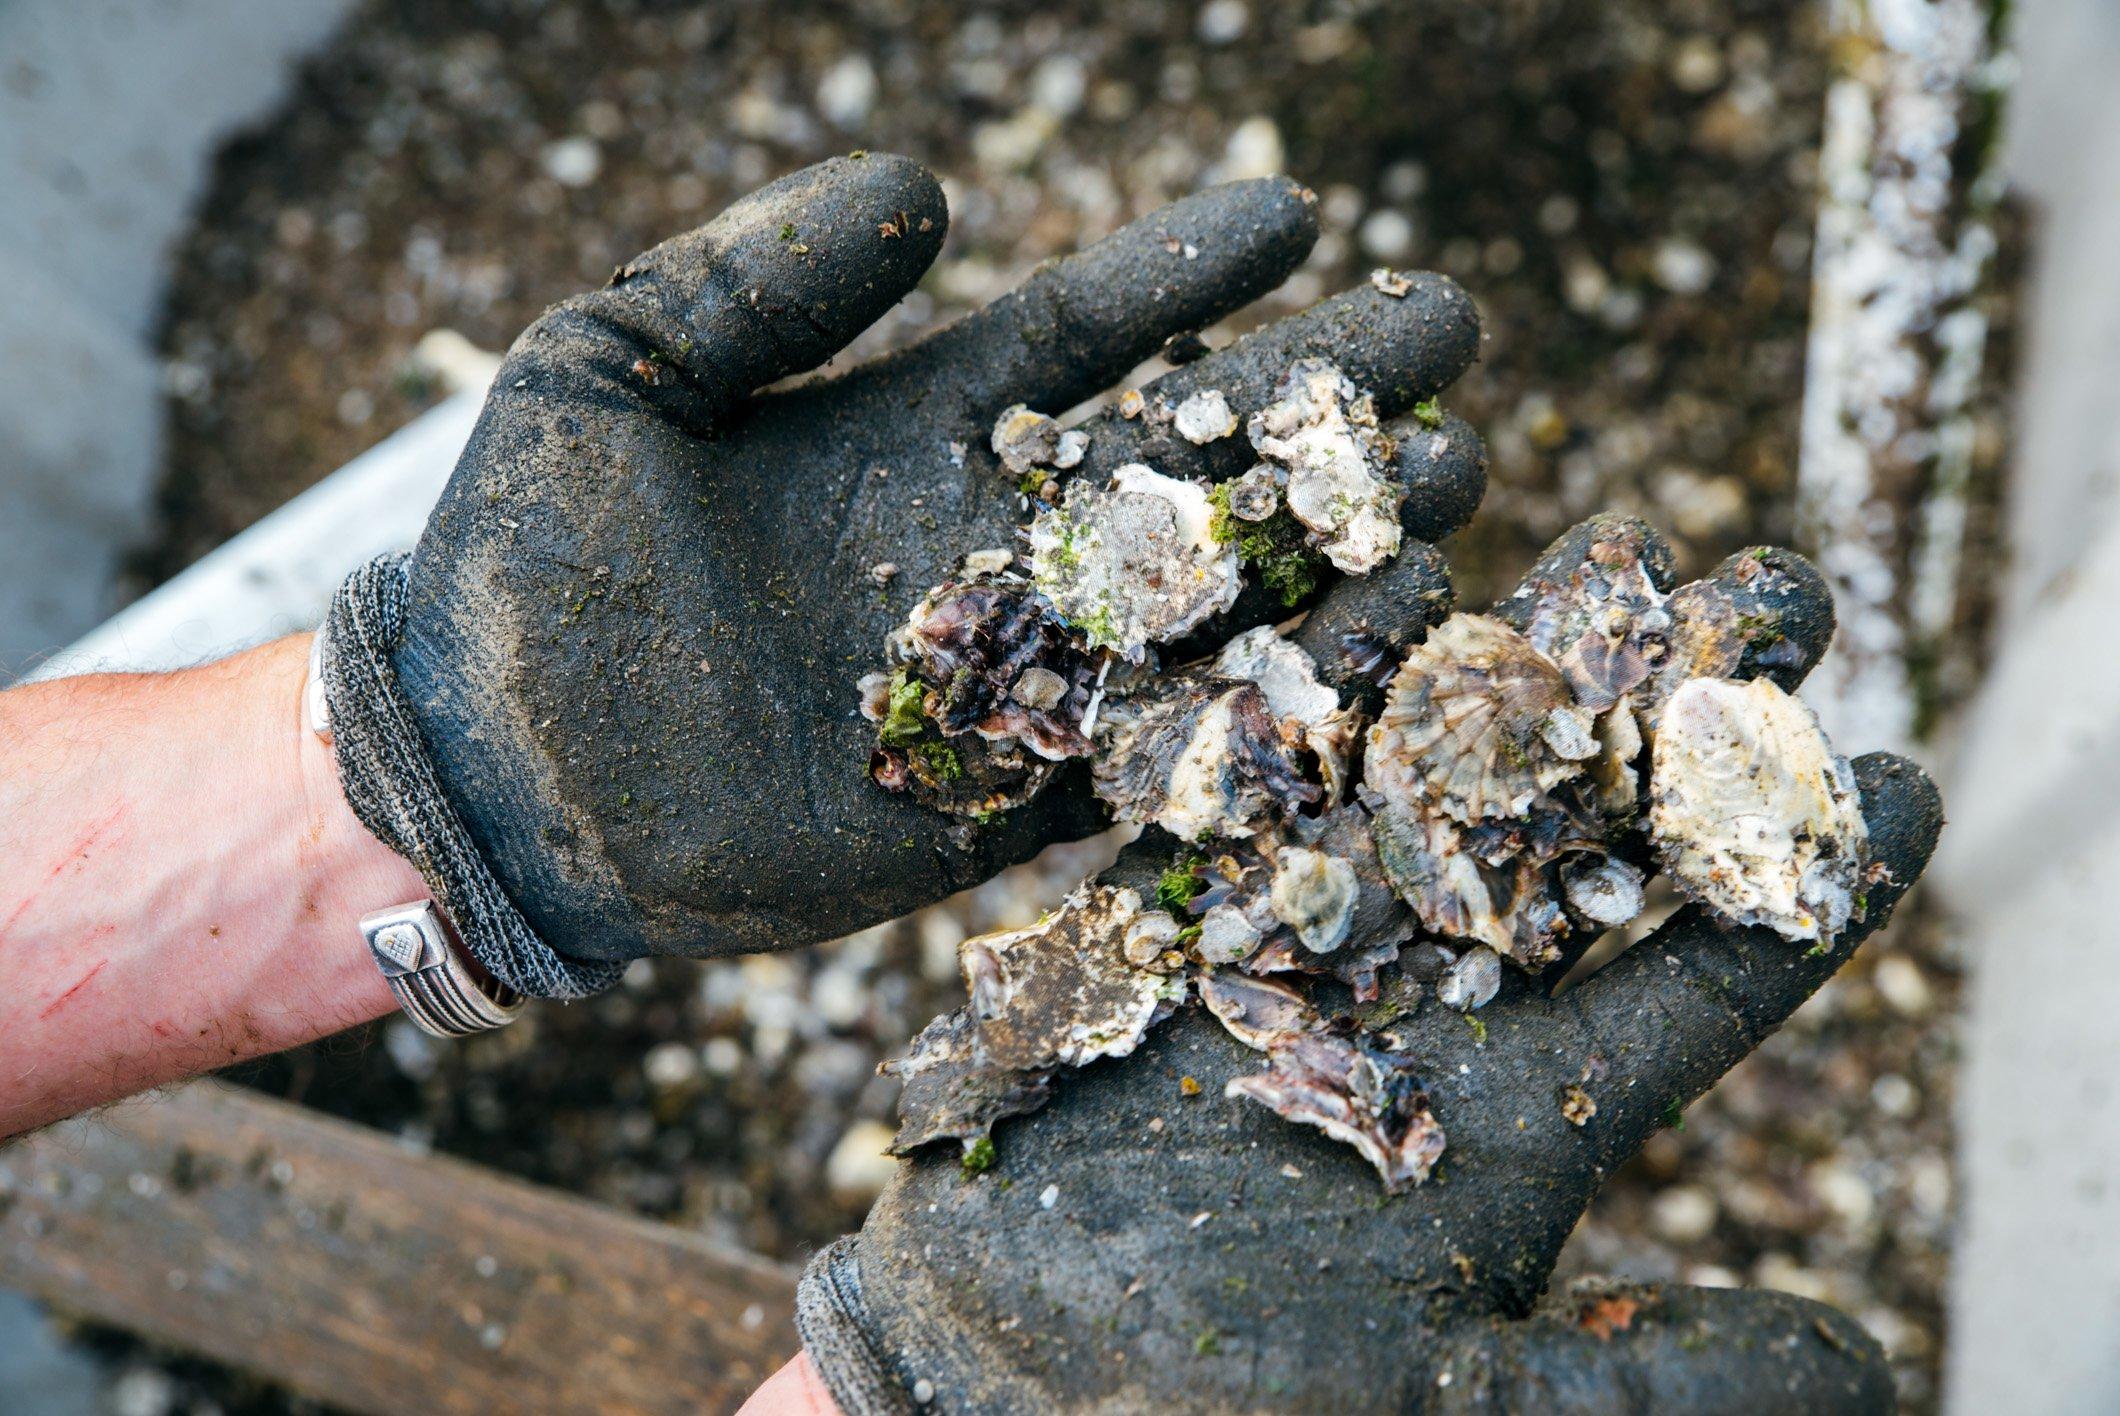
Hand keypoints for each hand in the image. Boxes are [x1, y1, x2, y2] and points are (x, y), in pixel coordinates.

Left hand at [387, 153, 1483, 962]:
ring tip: (1460, 482)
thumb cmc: (526, 564)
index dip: (1186, 276)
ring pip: (1199, 600)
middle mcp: (974, 543)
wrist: (492, 783)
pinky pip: (1149, 747)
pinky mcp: (992, 799)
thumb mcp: (611, 366)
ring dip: (1328, 544)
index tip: (1298, 214)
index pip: (1079, 338)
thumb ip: (759, 275)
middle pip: (1181, 460)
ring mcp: (996, 674)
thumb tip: (928, 187)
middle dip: (1312, 401)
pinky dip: (1259, 704)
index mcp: (902, 430)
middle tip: (1449, 338)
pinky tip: (1370, 650)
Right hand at [812, 520, 1943, 1413]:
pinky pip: (1258, 778)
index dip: (1799, 889)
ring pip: (1432, 777)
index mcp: (1507, 1119)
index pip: (1689, 985)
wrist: (989, 1372)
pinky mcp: (1173, 912)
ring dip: (1526, 658)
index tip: (1901, 779)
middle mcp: (1420, 1015)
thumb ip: (1649, 1384)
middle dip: (1686, 714)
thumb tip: (1864, 1360)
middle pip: (1581, 838)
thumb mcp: (1450, 1408)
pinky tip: (1395, 577)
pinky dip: (1319, 685)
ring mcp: (1296, 951)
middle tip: (1789, 583)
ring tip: (1620, 537)